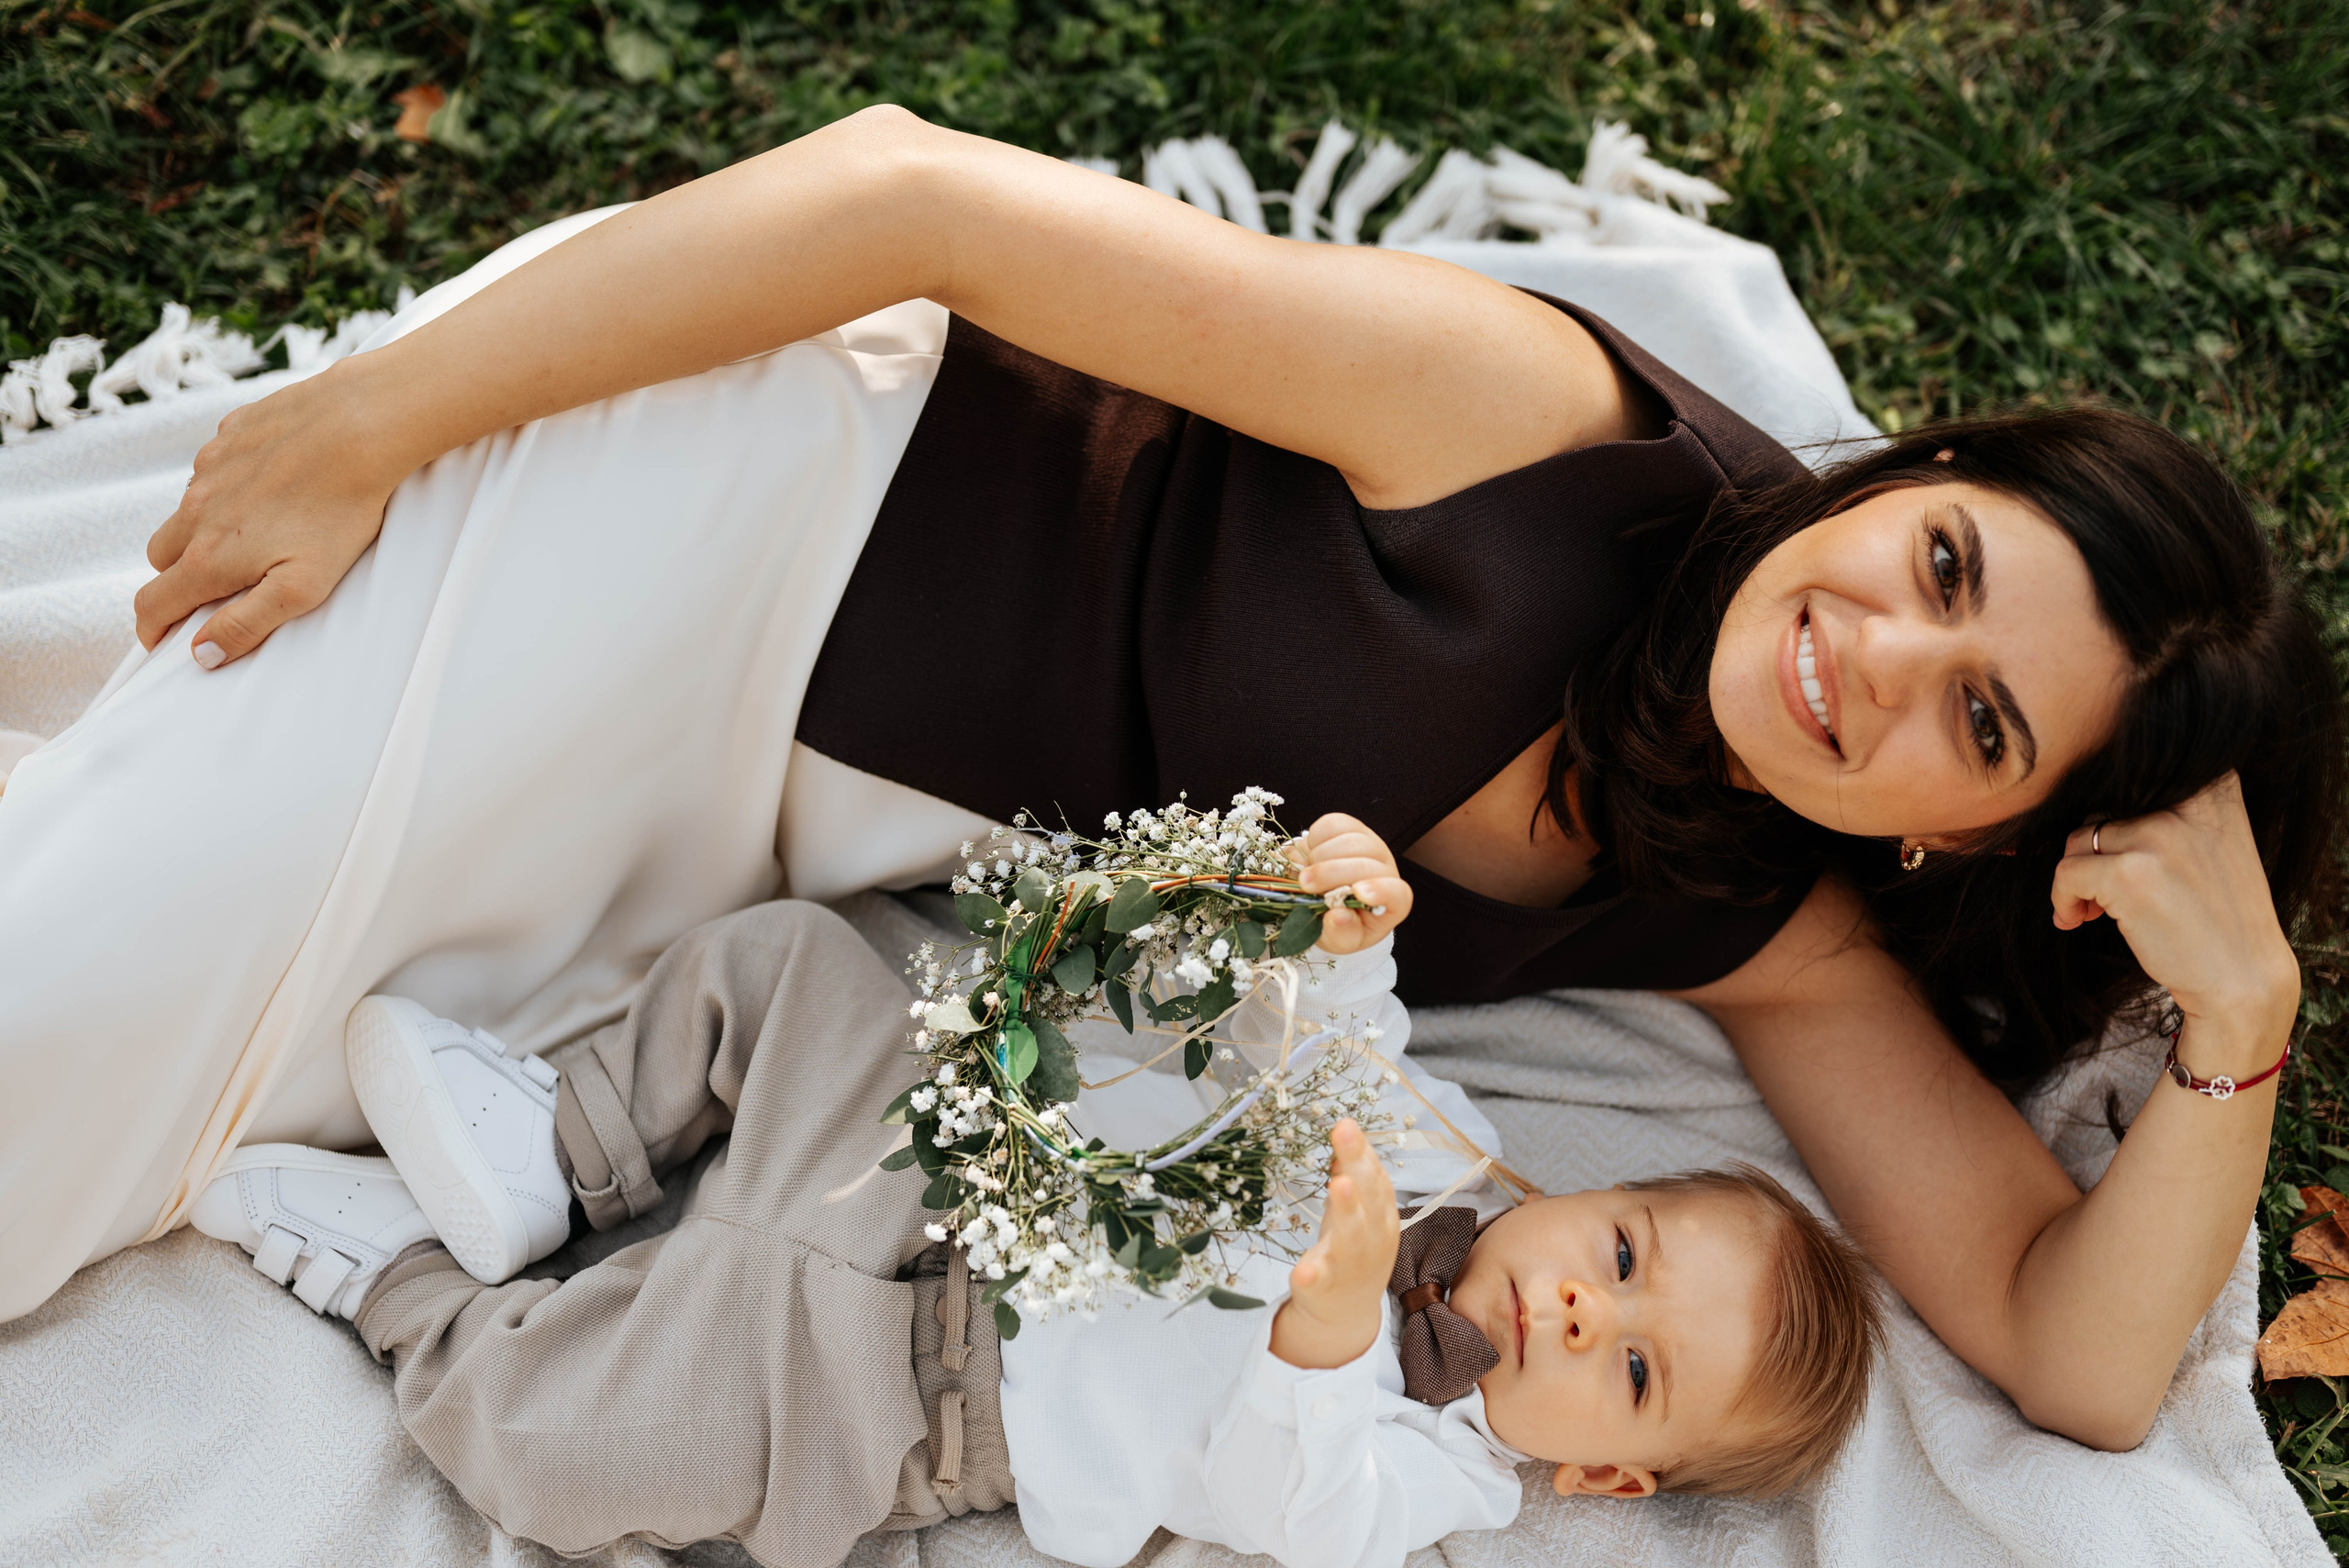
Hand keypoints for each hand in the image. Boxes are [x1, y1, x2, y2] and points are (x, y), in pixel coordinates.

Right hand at [135, 363, 411, 666]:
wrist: (356, 428)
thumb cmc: (339, 512)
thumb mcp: (301, 588)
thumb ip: (247, 624)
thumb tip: (202, 653)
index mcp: (207, 556)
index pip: (153, 603)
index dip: (152, 629)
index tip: (162, 642)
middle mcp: (195, 511)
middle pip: (161, 557)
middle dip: (177, 578)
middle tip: (216, 588)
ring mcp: (208, 468)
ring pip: (186, 510)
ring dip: (203, 529)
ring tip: (254, 535)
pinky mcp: (229, 436)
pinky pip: (213, 468)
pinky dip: (228, 486)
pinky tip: (272, 486)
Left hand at [1270, 1120, 1398, 1369]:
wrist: (1347, 1313)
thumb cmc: (1352, 1250)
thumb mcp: (1357, 1211)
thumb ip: (1352, 1173)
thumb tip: (1344, 1130)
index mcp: (1380, 1217)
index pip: (1375, 1180)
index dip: (1362, 1152)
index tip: (1345, 1122)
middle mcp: (1371, 1239)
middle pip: (1368, 1200)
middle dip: (1358, 1166)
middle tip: (1344, 1133)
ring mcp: (1349, 1265)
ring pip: (1352, 1238)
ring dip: (1347, 1210)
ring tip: (1338, 1184)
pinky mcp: (1325, 1289)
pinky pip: (1320, 1282)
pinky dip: (1313, 1276)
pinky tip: (1303, 1269)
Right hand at [1289, 813, 1414, 954]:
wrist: (1320, 898)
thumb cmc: (1339, 924)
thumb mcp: (1338, 940)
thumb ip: (1340, 934)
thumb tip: (1338, 917)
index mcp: (1391, 902)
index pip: (1397, 893)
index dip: (1381, 891)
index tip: (1358, 892)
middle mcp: (1386, 869)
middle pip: (1365, 864)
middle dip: (1331, 873)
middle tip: (1305, 885)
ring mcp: (1369, 844)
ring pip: (1349, 841)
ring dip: (1319, 857)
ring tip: (1305, 876)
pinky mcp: (1350, 827)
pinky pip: (1332, 825)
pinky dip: (1314, 839)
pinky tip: (1310, 856)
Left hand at [2051, 771, 2299, 1059]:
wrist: (2244, 978)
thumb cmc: (2221, 918)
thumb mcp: (2213, 846)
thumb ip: (2170, 815)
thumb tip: (2097, 810)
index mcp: (2213, 788)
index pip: (2136, 783)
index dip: (2118, 824)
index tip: (2122, 860)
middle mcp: (2188, 802)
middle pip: (2103, 812)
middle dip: (2095, 854)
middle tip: (2101, 895)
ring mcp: (2157, 835)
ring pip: (2079, 840)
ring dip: (2077, 878)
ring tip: (2092, 910)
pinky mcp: (2128, 873)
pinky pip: (2066, 872)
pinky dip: (2061, 899)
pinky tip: (2075, 921)